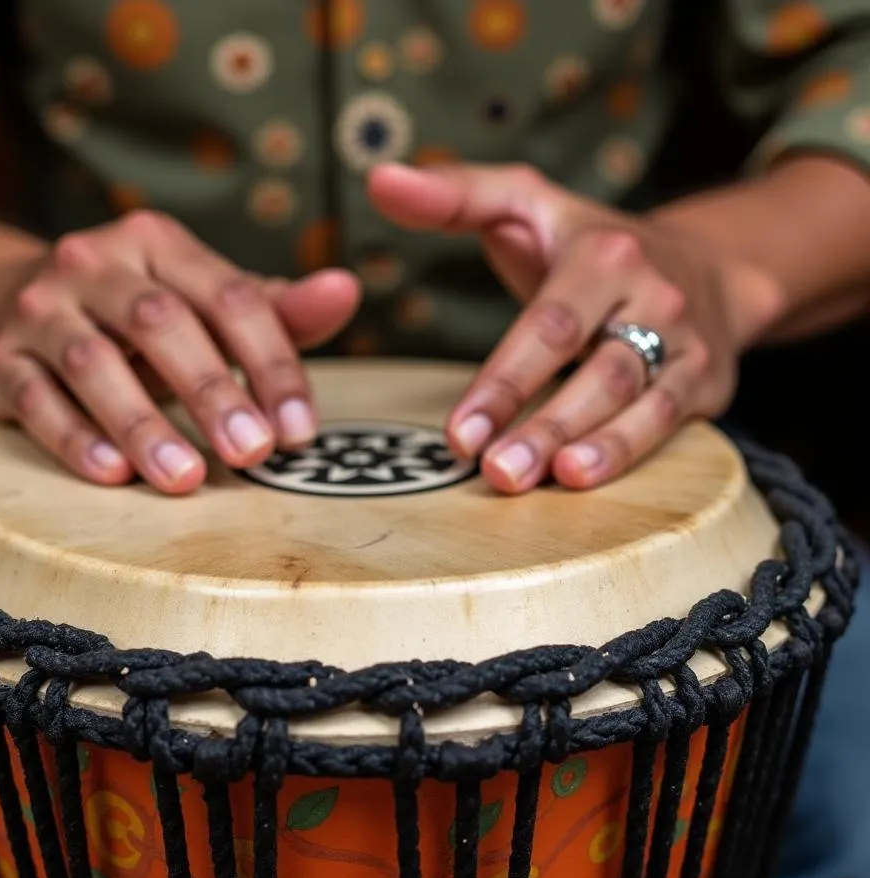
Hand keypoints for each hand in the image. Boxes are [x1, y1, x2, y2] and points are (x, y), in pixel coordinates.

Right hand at [0, 211, 359, 492]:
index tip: (300, 430)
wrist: (9, 306)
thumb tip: (347, 290)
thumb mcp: (202, 303)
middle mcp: (94, 263)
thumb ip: (275, 309)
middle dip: (212, 392)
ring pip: (92, 362)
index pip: (230, 297)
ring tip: (186, 480)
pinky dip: (75, 437)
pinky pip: (36, 398)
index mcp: (158, 242)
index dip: (272, 364)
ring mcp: (40, 308)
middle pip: (160, 324)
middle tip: (253, 453)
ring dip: (143, 423)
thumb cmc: (135, 318)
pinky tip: (113, 474)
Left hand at [369, 164, 782, 493]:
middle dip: (542, 426)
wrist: (710, 265)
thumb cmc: (590, 243)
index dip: (504, 382)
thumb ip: (455, 196)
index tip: (458, 434)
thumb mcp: (527, 202)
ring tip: (540, 482)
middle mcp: (653, 297)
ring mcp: (685, 343)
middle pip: (597, 369)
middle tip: (493, 472)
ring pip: (636, 401)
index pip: (549, 326)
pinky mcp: (707, 384)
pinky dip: (627, 454)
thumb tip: (381, 179)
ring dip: (590, 448)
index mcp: (604, 255)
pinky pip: (666, 424)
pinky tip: (582, 479)